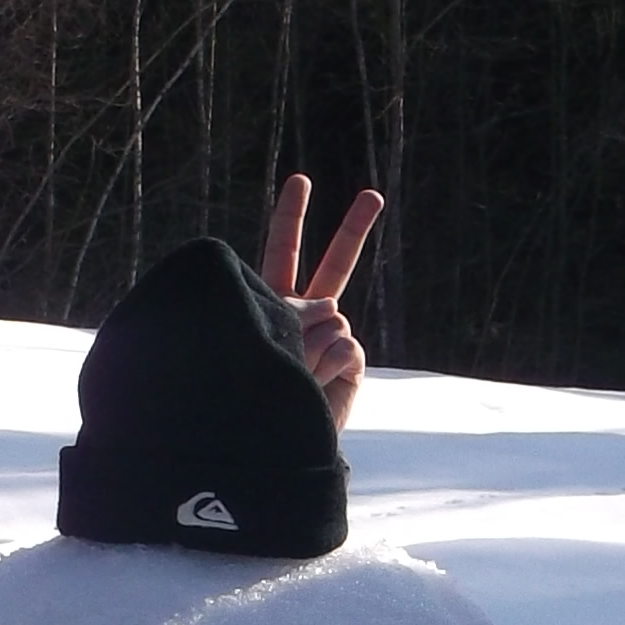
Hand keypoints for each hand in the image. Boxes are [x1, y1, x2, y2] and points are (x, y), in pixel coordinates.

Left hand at [261, 174, 381, 427]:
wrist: (277, 444)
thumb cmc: (251, 396)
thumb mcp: (257, 345)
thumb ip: (290, 318)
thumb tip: (335, 317)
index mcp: (275, 302)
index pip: (284, 252)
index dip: (292, 217)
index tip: (301, 180)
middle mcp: (309, 315)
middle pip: (335, 265)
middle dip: (355, 228)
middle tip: (373, 194)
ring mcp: (333, 337)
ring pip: (331, 315)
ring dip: (308, 346)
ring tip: (294, 374)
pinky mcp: (353, 361)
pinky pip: (345, 345)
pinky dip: (328, 364)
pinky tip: (317, 384)